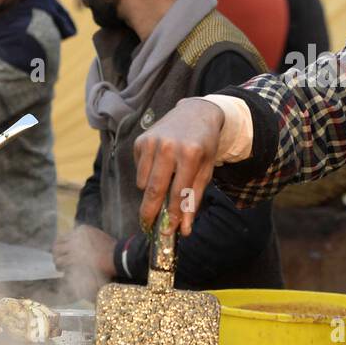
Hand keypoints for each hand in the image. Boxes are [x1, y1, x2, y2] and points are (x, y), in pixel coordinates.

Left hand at [53, 225, 117, 299]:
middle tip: (58, 260)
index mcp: (81, 230)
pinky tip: (65, 272)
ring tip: (61, 268)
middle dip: (56, 254)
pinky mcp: (75, 259)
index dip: (60, 246)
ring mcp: (74, 248)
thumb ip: (85, 238)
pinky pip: (63, 264)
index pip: (63, 237)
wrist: (117, 256)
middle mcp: (75, 237)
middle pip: (57, 245)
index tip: (62, 252)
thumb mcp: (97, 236)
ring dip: (58, 262)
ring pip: (57, 255)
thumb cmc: (110, 248)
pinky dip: (63, 268)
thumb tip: (74, 246)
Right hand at [133, 98, 223, 236]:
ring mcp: (151, 142)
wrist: (195, 113)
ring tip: (164, 185)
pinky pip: (139, 171)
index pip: (178, 192)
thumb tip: (184, 229)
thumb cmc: (203, 146)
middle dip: (150, 212)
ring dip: (150, 192)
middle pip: (154, 189)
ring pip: (143, 183)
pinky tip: (160, 165)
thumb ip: (194, 199)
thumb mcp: (206, 170)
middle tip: (148, 226)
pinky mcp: (140, 141)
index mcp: (189, 154)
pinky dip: (147, 176)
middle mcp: (168, 146)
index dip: (172, 214)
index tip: (167, 231)